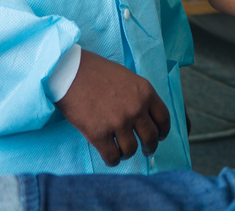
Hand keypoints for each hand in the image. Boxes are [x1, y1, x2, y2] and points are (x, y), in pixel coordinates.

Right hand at [55, 50, 170, 166]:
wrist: (71, 73)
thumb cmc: (98, 73)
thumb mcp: (129, 78)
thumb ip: (139, 96)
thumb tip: (144, 114)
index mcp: (146, 93)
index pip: (163, 118)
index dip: (163, 131)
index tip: (161, 136)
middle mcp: (136, 109)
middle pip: (151, 137)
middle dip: (150, 147)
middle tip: (147, 151)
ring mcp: (118, 122)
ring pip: (131, 149)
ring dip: (128, 154)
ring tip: (123, 152)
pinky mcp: (98, 134)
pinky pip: (111, 156)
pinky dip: (113, 160)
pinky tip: (111, 158)